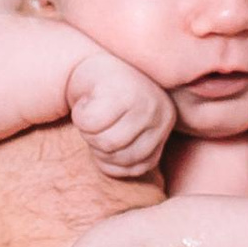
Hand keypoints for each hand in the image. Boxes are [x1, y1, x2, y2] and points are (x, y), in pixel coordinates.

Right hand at [66, 47, 175, 177]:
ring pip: (105, 141)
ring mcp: (143, 99)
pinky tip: (88, 98)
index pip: (138, 167)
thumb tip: (135, 184)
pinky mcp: (119, 88)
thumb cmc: (107, 102)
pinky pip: (90, 123)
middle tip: (98, 117)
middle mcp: (162, 111)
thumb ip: (134, 152)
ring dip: (88, 130)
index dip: (112, 157)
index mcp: (166, 123)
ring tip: (95, 108)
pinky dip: (80, 115)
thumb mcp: (129, 128)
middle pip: (120, 155)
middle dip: (98, 142)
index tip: (109, 130)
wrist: (90, 62)